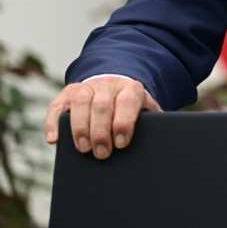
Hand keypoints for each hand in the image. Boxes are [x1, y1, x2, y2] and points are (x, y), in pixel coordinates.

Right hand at [44, 77, 160, 159]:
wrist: (116, 84)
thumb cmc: (132, 107)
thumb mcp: (146, 110)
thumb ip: (154, 122)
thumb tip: (161, 142)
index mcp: (131, 89)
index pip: (127, 102)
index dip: (123, 122)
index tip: (122, 143)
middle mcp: (108, 85)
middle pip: (102, 105)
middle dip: (101, 132)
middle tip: (102, 153)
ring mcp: (86, 87)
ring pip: (80, 102)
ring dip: (80, 128)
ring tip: (83, 149)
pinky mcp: (67, 93)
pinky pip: (57, 106)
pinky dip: (53, 123)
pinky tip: (54, 140)